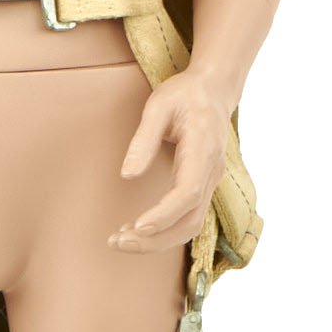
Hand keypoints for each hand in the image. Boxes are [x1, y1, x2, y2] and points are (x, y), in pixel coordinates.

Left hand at [109, 65, 238, 253]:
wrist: (213, 90)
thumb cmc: (184, 94)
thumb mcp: (159, 106)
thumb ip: (144, 139)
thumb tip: (127, 175)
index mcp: (203, 150)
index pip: (188, 192)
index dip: (164, 215)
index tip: (137, 226)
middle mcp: (211, 171)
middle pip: (190, 220)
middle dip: (155, 239)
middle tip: (117, 242)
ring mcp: (210, 181)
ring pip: (191, 225)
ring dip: (158, 240)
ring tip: (121, 240)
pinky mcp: (203, 186)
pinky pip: (188, 217)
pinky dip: (165, 230)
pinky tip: (138, 230)